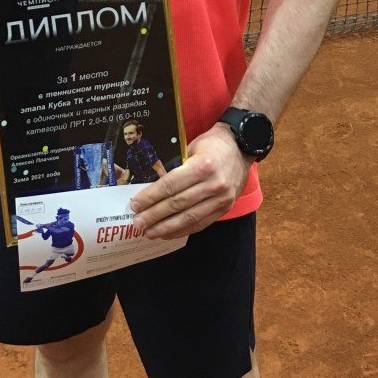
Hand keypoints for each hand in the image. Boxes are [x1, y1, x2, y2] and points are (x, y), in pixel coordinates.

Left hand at [128, 124, 251, 239]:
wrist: (242, 147)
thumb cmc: (213, 144)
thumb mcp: (192, 147)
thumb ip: (176, 166)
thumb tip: (152, 185)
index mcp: (202, 166)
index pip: (171, 185)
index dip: (151, 197)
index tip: (136, 205)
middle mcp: (213, 184)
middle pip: (178, 204)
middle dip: (155, 215)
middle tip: (138, 223)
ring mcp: (221, 199)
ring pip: (189, 218)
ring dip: (167, 228)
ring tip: (150, 232)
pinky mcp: (225, 208)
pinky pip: (201, 223)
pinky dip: (183, 230)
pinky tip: (169, 233)